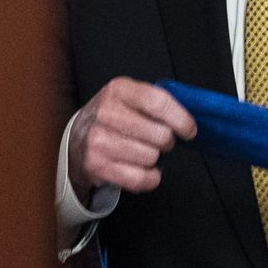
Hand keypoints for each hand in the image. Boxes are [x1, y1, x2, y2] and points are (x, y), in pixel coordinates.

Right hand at [68, 77, 196, 203]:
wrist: (77, 138)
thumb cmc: (114, 117)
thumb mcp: (131, 97)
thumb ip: (157, 103)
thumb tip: (189, 120)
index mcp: (119, 89)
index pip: (158, 102)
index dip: (181, 119)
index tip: (190, 130)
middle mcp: (106, 112)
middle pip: (160, 135)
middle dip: (166, 141)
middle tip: (158, 140)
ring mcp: (98, 139)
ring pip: (151, 158)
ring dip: (154, 159)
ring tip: (142, 151)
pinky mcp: (96, 164)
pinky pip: (140, 179)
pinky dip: (149, 178)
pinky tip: (142, 169)